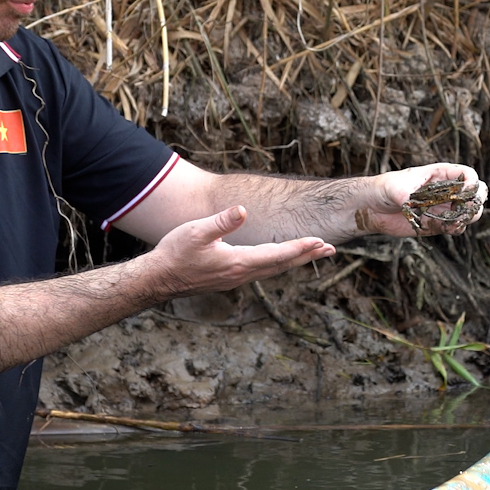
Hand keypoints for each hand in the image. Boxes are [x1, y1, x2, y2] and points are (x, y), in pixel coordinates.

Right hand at [144, 206, 333, 294]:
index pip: (277, 255)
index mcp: (238, 262)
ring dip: (295, 261)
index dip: (300, 248)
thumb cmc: (175, 254)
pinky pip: (263, 271)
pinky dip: (279, 264)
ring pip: (274, 270)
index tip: (320, 242)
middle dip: (307, 256)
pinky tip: (281, 260)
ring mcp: (237, 279)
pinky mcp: (230, 279)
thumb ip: (220, 222)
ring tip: (314, 253)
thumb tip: (242, 210)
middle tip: (330, 249)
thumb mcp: (196, 232)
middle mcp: (242, 274)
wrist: (158, 279)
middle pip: (282, 265)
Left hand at [357, 162, 486, 236]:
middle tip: (463, 210)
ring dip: (467, 218)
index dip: (472, 183)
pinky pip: (457, 227)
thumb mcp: (395, 187)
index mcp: (441, 174)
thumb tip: (411, 203)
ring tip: (453, 221)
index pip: (468, 174)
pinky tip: (442, 227)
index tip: (464, 193)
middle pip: (478, 192)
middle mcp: (447, 190)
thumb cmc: (385, 188)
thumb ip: (406, 194)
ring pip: (471, 212)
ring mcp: (445, 207)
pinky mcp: (438, 224)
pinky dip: (455, 229)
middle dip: (476, 202)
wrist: (373, 208)